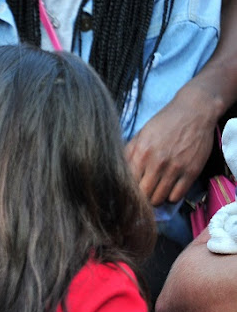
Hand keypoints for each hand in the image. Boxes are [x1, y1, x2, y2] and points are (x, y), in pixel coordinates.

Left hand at [125, 87, 215, 205]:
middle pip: (143, 194)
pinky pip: (177, 196)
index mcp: (141, 153)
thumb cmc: (165, 122)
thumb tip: (117, 171)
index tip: (127, 193)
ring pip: (159, 198)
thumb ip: (129, 153)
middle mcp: (157, 163)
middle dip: (140, 198)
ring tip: (155, 193)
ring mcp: (175, 168)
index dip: (126, 190)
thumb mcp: (141, 134)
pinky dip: (171, 197)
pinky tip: (169, 190)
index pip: (128, 182)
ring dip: (155, 199)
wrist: (195, 111)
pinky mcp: (191, 172)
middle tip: (142, 195)